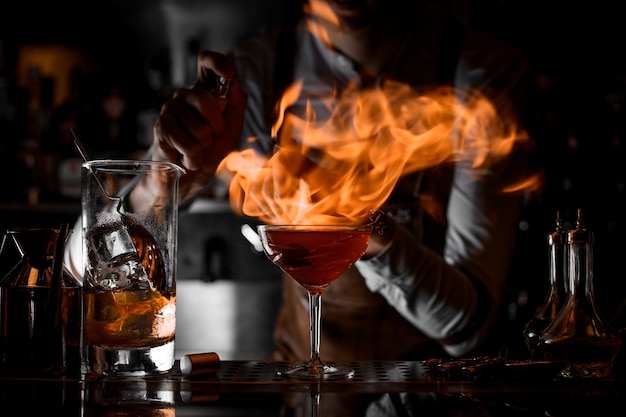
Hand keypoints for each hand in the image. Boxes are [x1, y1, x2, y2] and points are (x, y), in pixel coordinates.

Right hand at [153, 50, 246, 202]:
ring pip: (199, 128)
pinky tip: (187, 158)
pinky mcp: (161, 127)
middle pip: (204, 99)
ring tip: (198, 150)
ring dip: (204, 147)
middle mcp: (185, 95)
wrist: (189, 176)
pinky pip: (189, 144)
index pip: (206, 63)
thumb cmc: (210, 151)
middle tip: (211, 138)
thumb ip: (236, 106)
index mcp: (204, 91)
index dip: (218, 62)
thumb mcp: (231, 129)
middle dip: (216, 126)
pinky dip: (194, 158)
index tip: (229, 74)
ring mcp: (170, 109)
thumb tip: (234, 83)